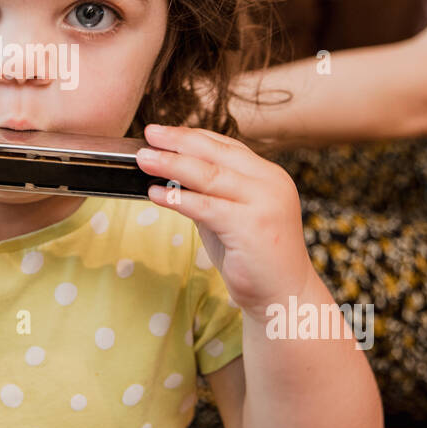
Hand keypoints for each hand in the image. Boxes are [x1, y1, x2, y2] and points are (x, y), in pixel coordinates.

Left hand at [135, 124, 313, 315]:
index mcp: (268, 175)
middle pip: (215, 153)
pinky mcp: (251, 225)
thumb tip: (171, 173)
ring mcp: (264, 202)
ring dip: (171, 164)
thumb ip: (209, 193)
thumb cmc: (253, 257)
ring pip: (208, 175)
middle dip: (178, 141)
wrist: (282, 296)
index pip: (226, 145)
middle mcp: (270, 183)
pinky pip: (205, 206)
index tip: (163, 131)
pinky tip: (155, 194)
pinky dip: (176, 198)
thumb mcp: (231, 215)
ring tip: (144, 159)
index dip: (192, 136)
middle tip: (149, 133)